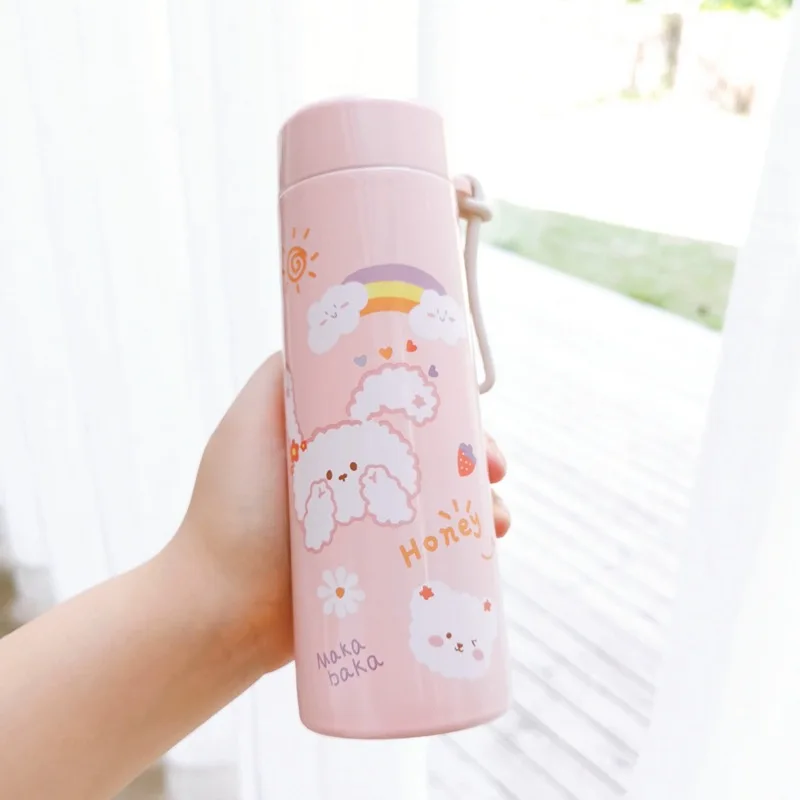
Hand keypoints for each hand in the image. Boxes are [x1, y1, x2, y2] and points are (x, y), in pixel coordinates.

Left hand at [171, 352, 509, 675]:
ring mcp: (372, 532)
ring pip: (442, 507)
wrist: (221, 607)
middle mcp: (359, 482)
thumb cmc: (231, 508)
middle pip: (431, 459)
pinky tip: (489, 546)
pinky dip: (469, 549)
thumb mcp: (249, 421)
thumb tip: (328, 331)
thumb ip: (279, 374)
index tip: (469, 411)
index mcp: (336, 444)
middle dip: (473, 458)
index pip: (401, 417)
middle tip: (494, 468)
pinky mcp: (381, 579)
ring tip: (497, 517)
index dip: (442, 410)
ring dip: (481, 505)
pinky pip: (434, 556)